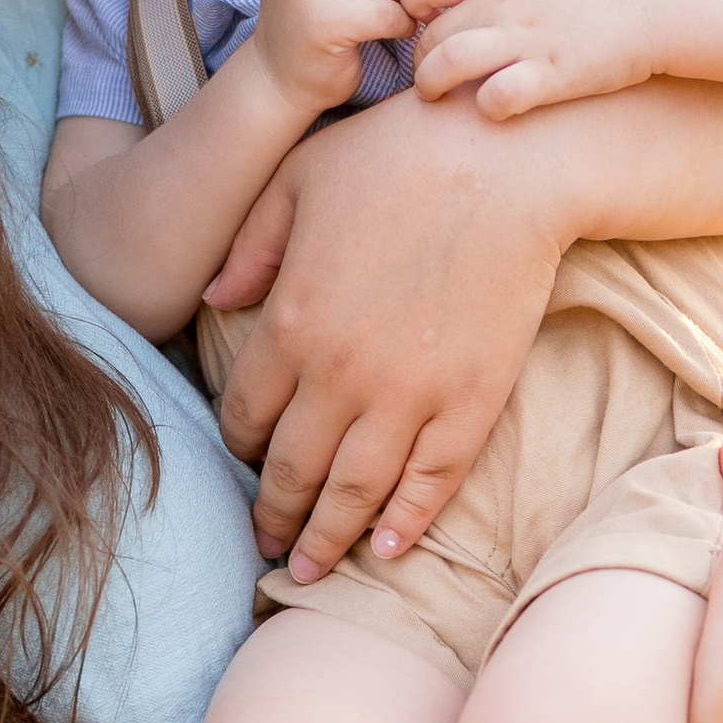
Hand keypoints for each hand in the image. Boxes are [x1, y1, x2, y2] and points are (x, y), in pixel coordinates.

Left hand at [205, 83, 569, 578]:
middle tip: (265, 542)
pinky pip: (430, 482)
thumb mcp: (298, 176)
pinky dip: (404, 523)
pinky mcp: (472, 402)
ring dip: (326, 540)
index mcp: (290, 320)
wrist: (511, 161)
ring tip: (308, 569)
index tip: (244, 455)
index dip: (238, 444)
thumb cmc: (398, 153)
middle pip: (292, 470)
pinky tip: (385, 549)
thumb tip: (211, 300)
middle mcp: (341, 373)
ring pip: (354, 492)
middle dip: (274, 514)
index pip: (245, 414)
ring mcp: (410, 395)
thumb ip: (249, 244)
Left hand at [406, 0, 660, 121]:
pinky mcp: (551, 75)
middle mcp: (504, 3)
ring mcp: (526, 39)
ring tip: (436, 98)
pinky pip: (495, 98)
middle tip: (428, 77)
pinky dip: (485, 108)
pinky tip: (493, 109)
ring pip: (446, 64)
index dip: (410, 5)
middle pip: (429, 35)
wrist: (652, 5)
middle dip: (418, 62)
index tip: (422, 24)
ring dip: (431, 86)